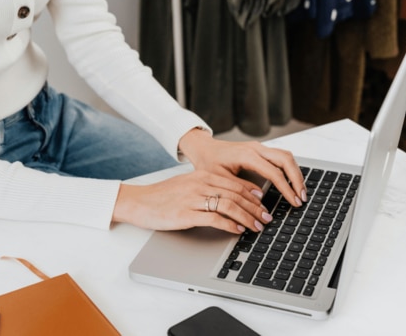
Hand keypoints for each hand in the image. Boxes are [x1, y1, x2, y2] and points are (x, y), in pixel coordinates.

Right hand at [113, 170, 271, 233]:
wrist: (138, 202)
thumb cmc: (161, 196)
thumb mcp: (187, 185)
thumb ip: (207, 188)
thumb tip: (228, 198)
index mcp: (202, 175)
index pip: (235, 183)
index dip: (253, 194)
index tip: (264, 203)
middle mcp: (200, 183)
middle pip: (237, 194)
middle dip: (256, 208)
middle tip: (267, 218)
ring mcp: (194, 198)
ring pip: (230, 206)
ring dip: (248, 217)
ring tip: (257, 226)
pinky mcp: (187, 213)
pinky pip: (215, 218)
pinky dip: (230, 225)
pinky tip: (238, 230)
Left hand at [178, 128, 306, 208]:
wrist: (204, 148)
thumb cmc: (208, 162)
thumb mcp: (220, 179)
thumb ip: (240, 188)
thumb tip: (259, 199)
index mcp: (247, 155)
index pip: (274, 172)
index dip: (286, 188)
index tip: (294, 201)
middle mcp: (256, 148)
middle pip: (286, 159)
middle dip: (297, 179)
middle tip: (302, 197)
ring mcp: (259, 147)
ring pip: (286, 156)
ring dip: (295, 173)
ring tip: (300, 192)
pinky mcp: (260, 150)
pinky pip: (280, 157)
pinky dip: (289, 169)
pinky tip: (291, 182)